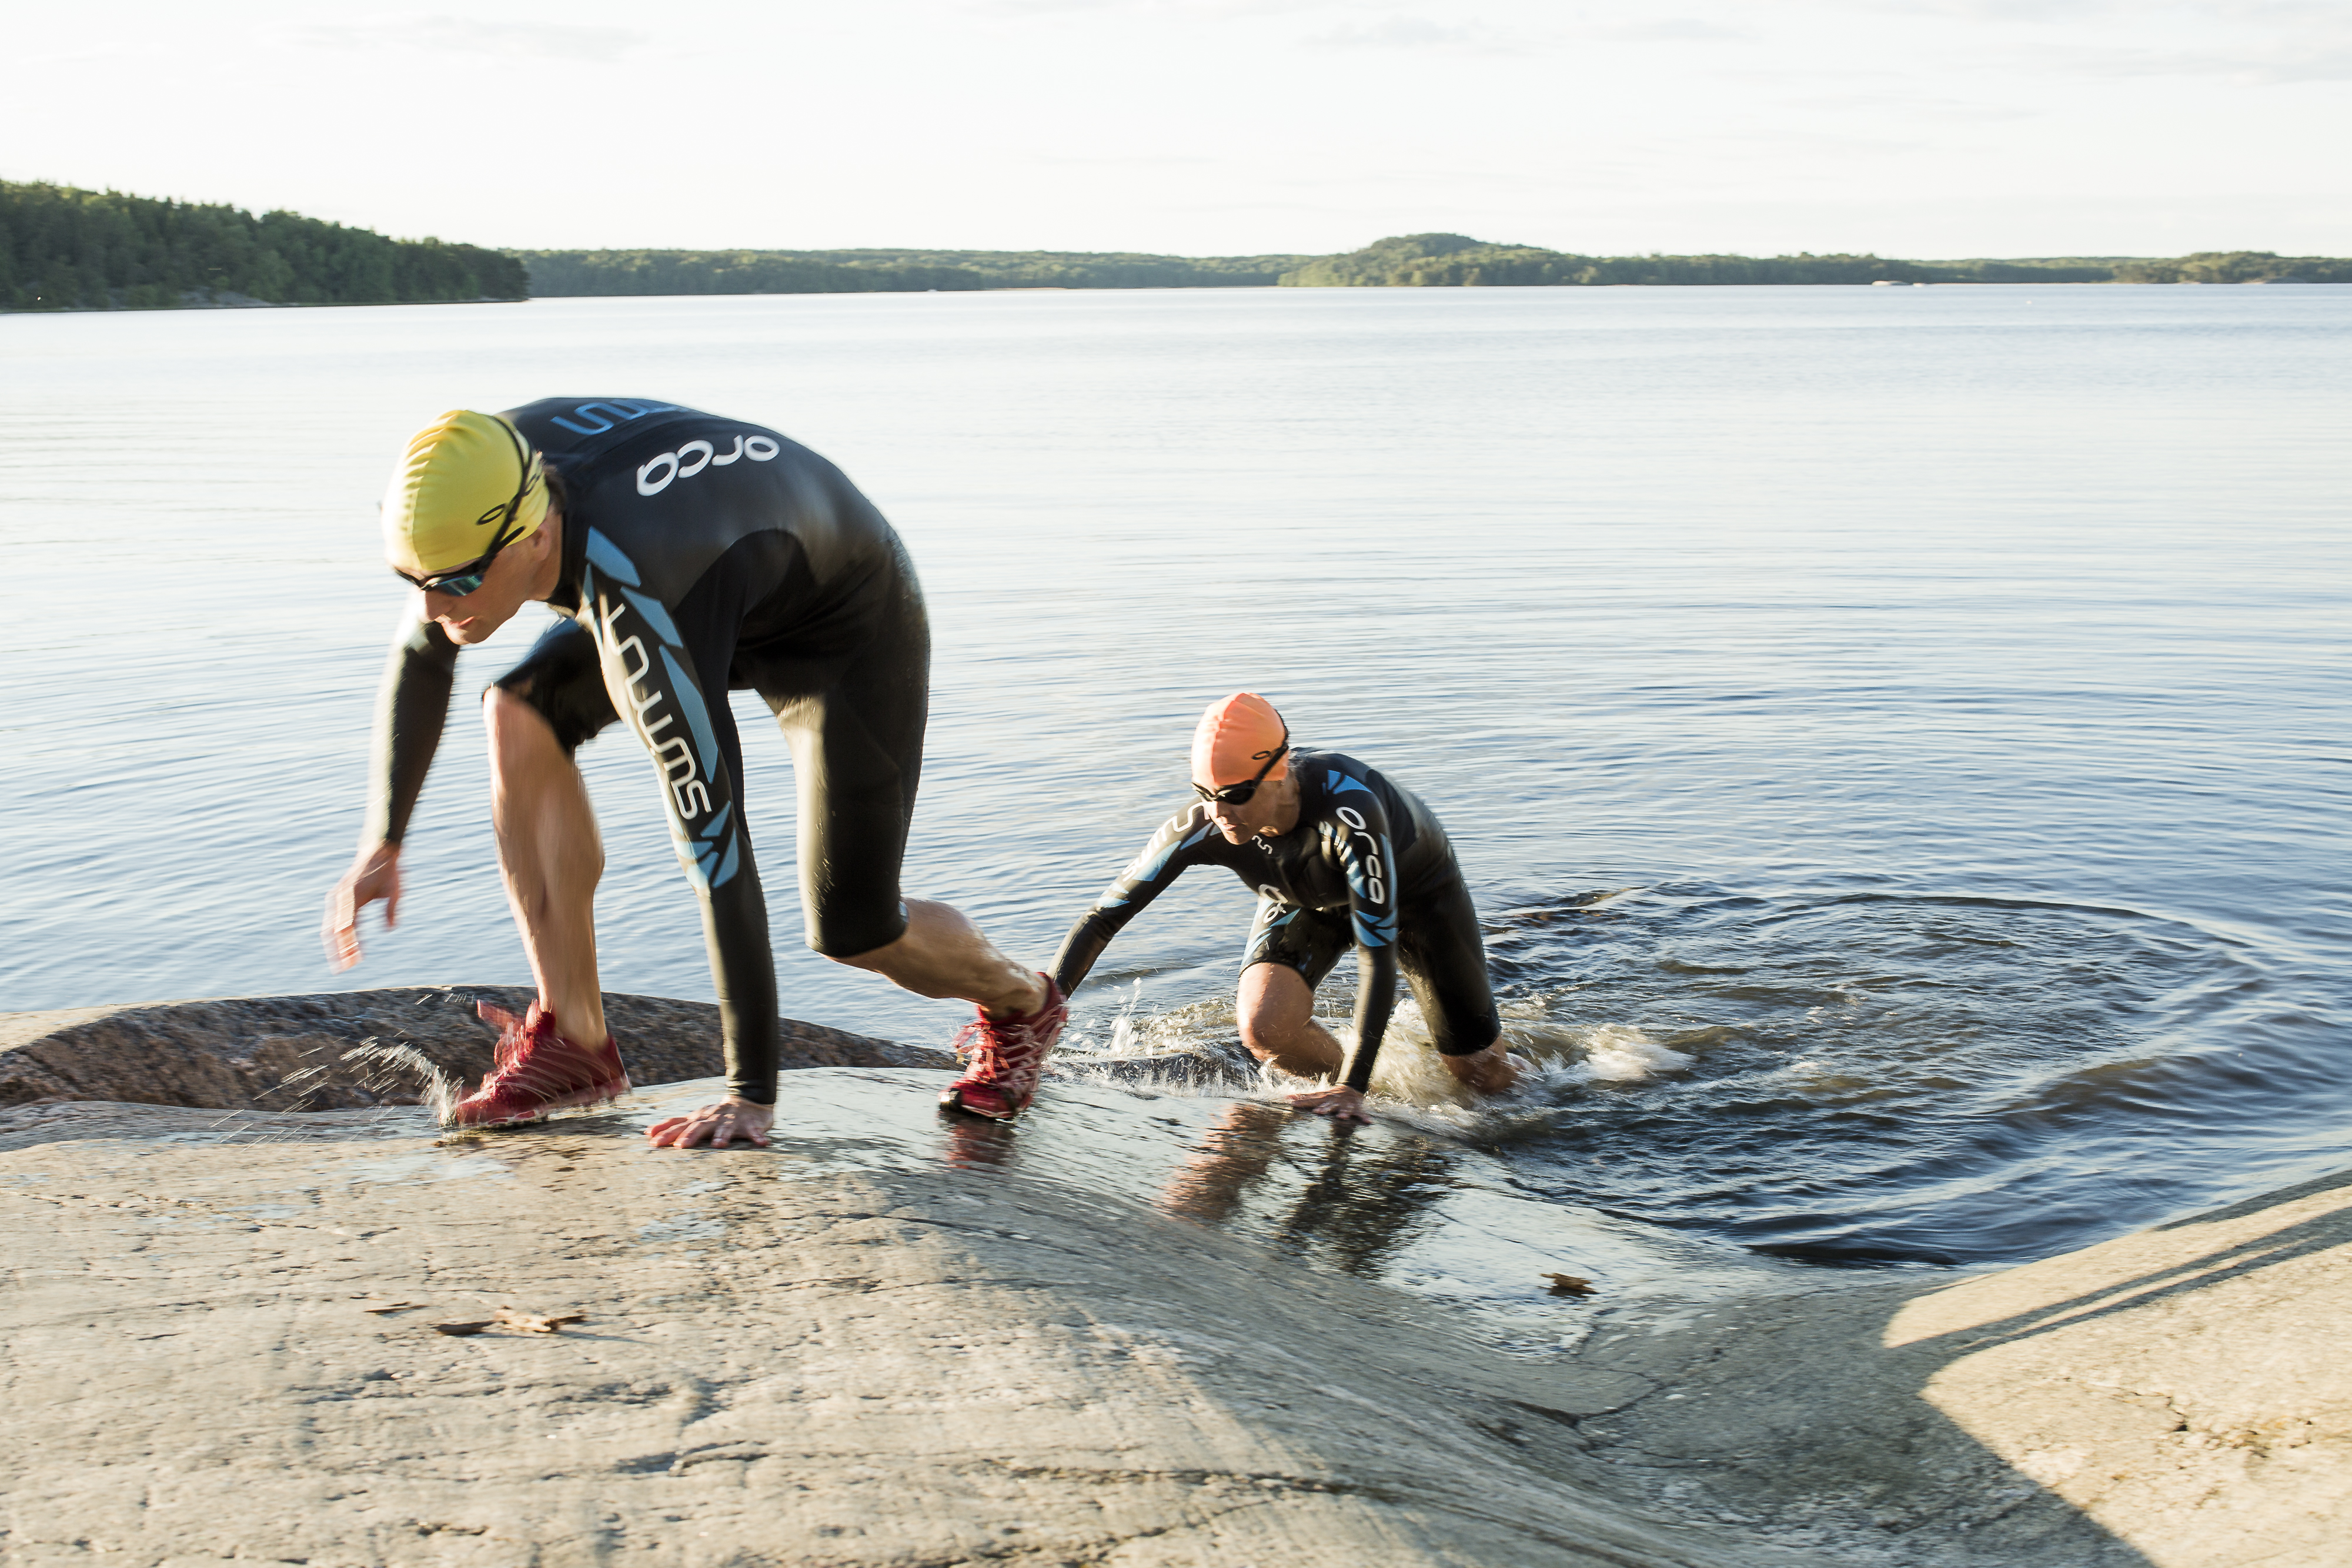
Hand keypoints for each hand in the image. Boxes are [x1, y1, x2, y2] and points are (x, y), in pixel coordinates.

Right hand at [324, 842, 401, 971]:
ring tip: (340, 963)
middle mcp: (341, 898)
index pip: (349, 927)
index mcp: (354, 896)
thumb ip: (391, 909)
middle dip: (338, 951)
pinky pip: (332, 919)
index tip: (355, 960)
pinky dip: (334, 934)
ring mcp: (337, 897)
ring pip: (329, 926)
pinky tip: (339, 946)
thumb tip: (389, 929)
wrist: (378, 851)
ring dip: (334, 945)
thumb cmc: (389, 872)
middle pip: (334, 930)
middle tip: (342, 969)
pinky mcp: (338, 897)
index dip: (350, 945)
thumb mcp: (395, 890)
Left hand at [646, 1097, 774, 1148]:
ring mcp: (732, 1121)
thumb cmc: (716, 1115)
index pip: (679, 1125)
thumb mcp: (695, 1118)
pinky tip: (762, 1144)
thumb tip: (647, 1132)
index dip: (667, 1133)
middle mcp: (713, 1119)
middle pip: (699, 1127)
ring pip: (726, 1128)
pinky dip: (758, 1136)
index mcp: (699, 1119)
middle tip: (681, 1146)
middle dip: (690, 1136)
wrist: (748, 1101)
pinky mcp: (751, 1123)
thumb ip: (673, 1125)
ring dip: (722, 1135)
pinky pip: (755, 1131)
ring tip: (719, 1145)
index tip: (652, 1141)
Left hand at [1286, 1085, 1371, 1124]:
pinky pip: (1361, 1113)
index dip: (1302, 1102)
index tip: (1293, 1104)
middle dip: (1324, 1108)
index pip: (1311, 1100)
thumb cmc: (1330, 1096)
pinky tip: (1368, 1121)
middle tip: (1318, 1112)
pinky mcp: (1356, 1108)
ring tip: (1342, 1117)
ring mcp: (1345, 1105)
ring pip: (1344, 1109)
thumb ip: (1303, 1098)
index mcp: (1324, 1099)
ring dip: (1344, 1113)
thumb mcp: (1318, 1096)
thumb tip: (1286, 1098)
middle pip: (1328, 1105)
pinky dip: (1364, 1117)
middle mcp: (1334, 1101)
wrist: (1350, 1089)